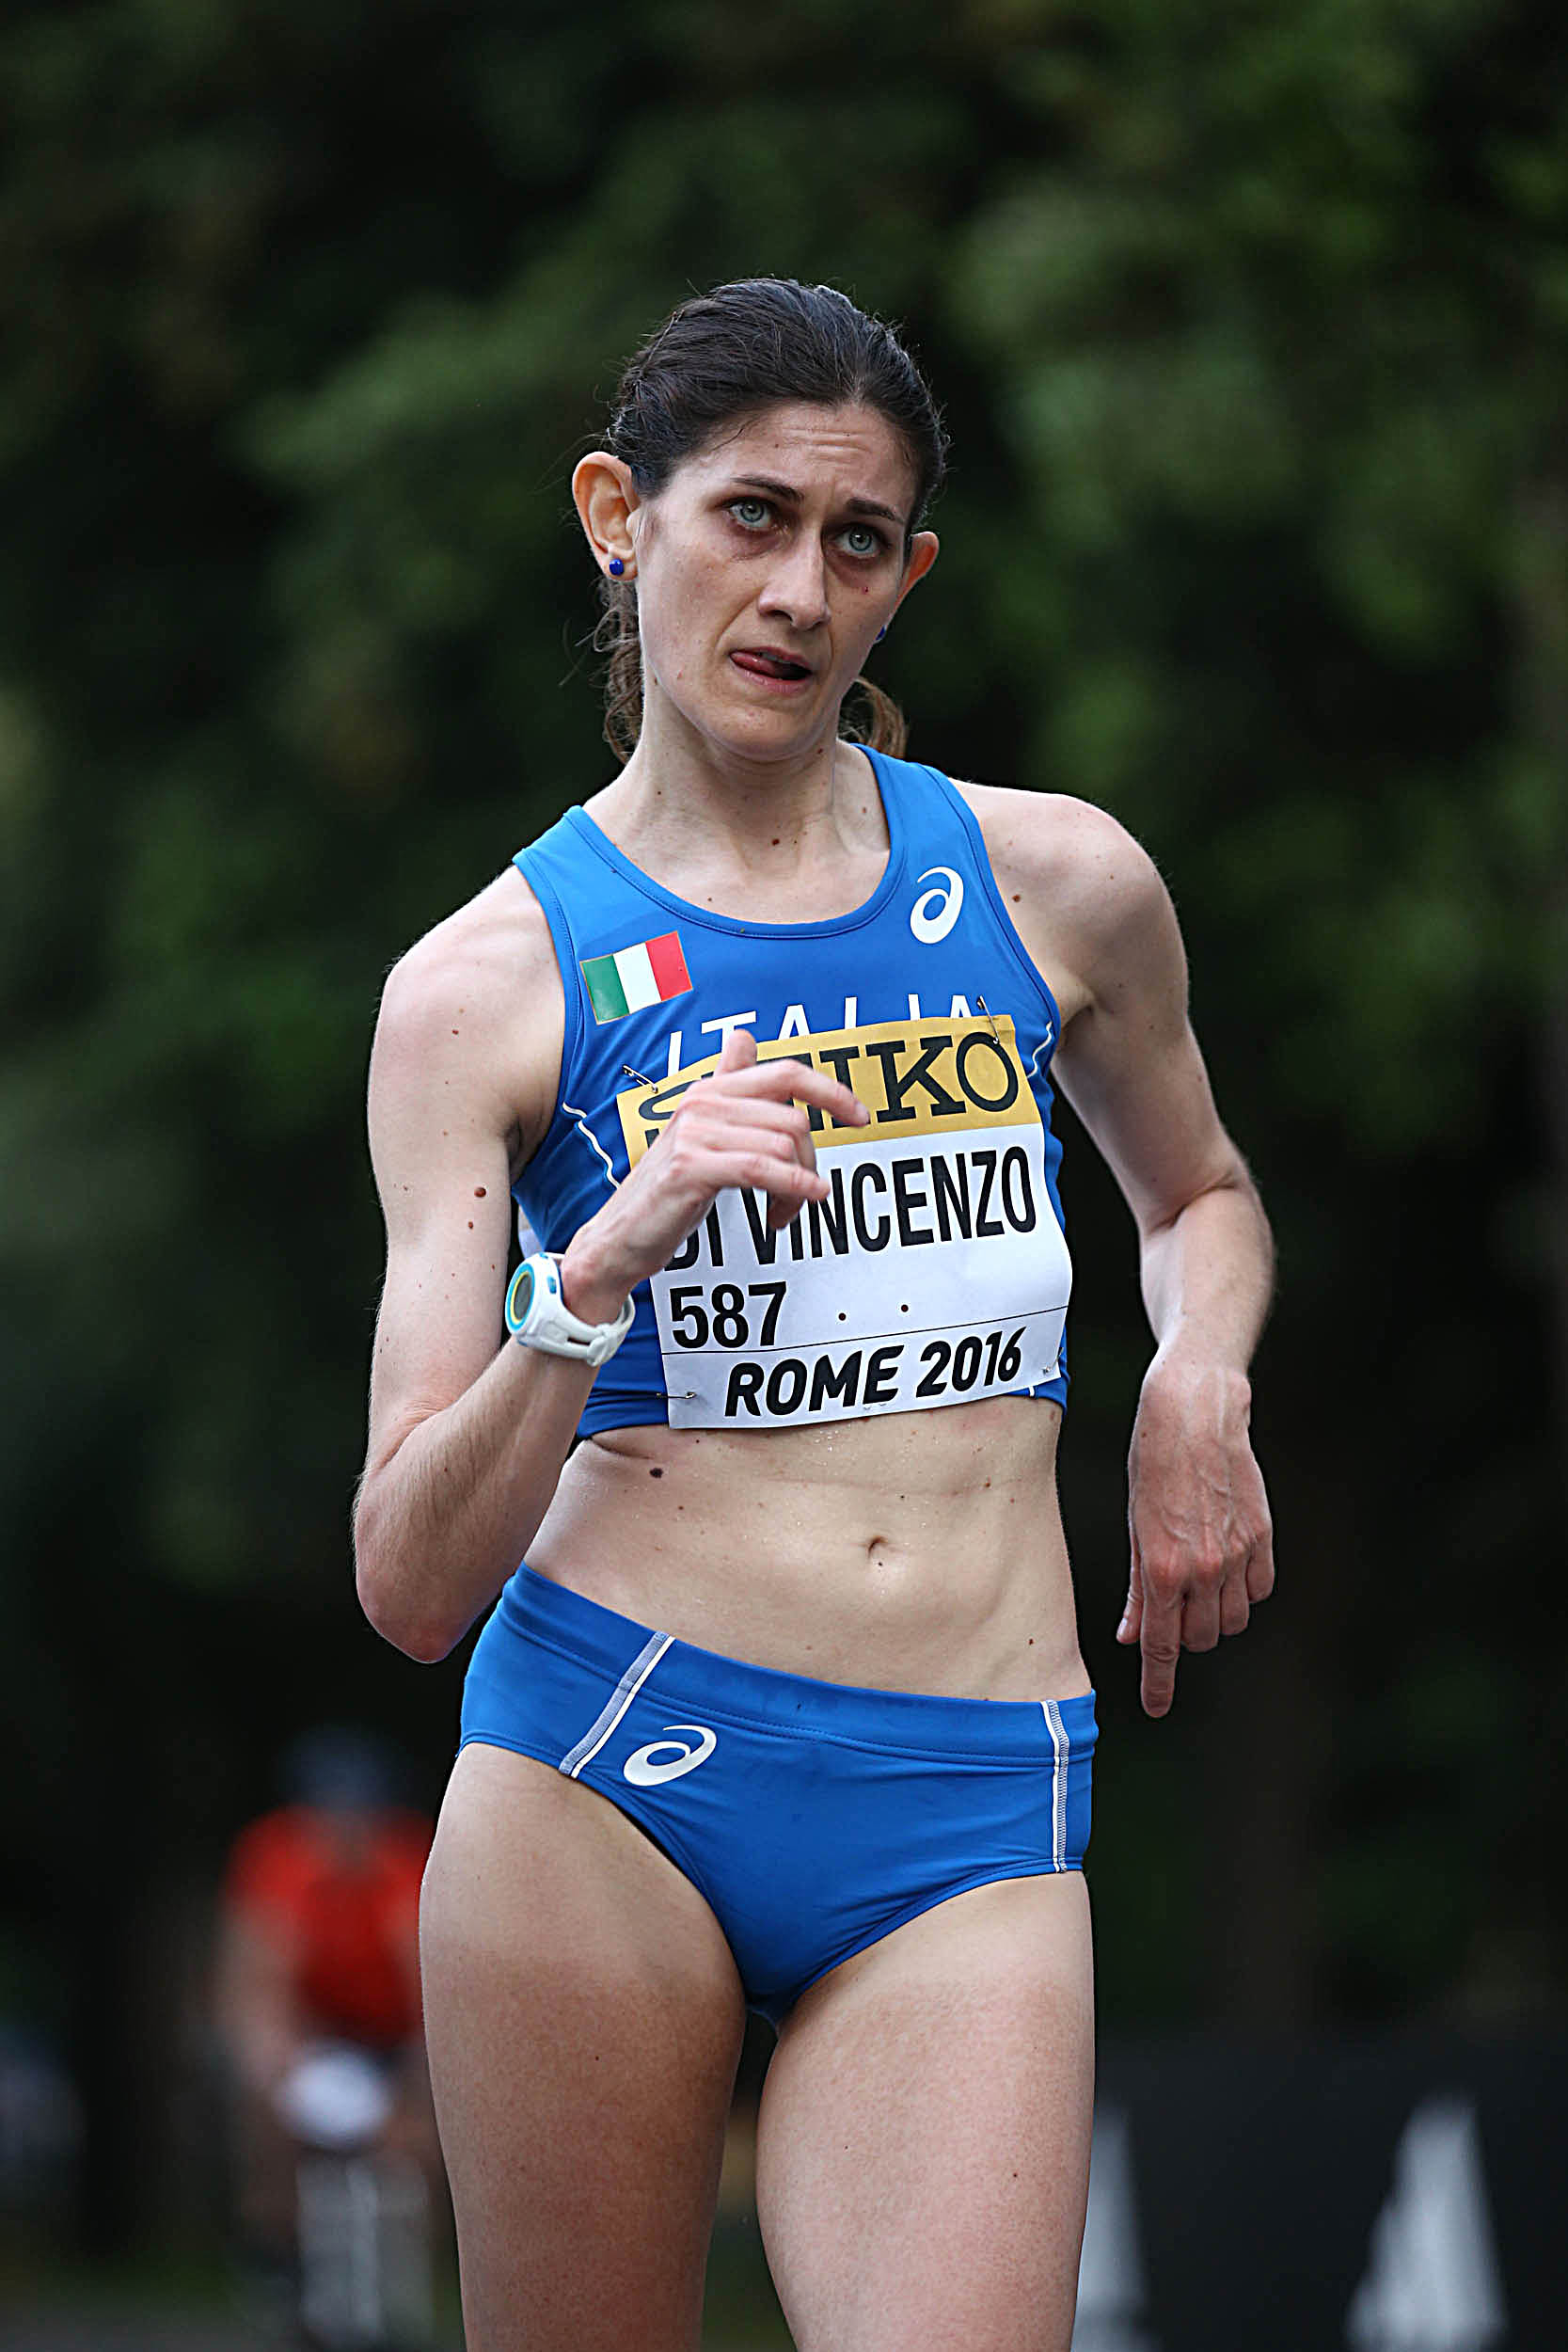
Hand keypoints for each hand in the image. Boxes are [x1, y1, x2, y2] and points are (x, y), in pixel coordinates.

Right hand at [561, 1027, 867, 1316]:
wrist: (619, 1236)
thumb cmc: (668, 1191)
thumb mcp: (701, 1133)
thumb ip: (728, 1088)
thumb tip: (743, 1038)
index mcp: (711, 1090)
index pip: (785, 1073)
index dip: (831, 1091)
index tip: (861, 1117)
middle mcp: (702, 1101)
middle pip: (793, 1119)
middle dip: (811, 1161)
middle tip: (803, 1194)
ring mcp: (694, 1132)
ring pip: (783, 1147)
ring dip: (798, 1188)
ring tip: (784, 1213)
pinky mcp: (690, 1166)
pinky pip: (762, 1169)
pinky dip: (793, 1187)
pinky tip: (804, 1202)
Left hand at [1118, 1357, 1273, 1716]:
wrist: (1195, 1413)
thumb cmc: (1152, 1463)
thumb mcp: (1133, 1525)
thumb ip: (1136, 1588)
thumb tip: (1131, 1635)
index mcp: (1160, 1568)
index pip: (1161, 1645)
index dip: (1159, 1682)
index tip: (1156, 1706)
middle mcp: (1202, 1569)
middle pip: (1200, 1637)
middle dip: (1183, 1634)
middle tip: (1169, 1606)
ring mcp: (1237, 1555)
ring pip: (1231, 1620)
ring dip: (1213, 1615)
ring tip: (1196, 1581)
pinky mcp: (1263, 1537)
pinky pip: (1258, 1590)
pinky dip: (1243, 1590)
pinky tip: (1226, 1565)